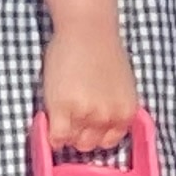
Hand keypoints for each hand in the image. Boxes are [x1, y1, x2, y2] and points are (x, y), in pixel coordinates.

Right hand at [41, 23, 139, 152]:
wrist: (88, 30)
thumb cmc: (104, 51)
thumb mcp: (121, 86)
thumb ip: (113, 108)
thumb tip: (100, 125)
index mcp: (126, 112)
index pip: (109, 142)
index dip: (95, 135)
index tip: (86, 128)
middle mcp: (108, 117)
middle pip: (89, 145)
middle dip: (79, 135)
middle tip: (70, 119)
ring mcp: (85, 115)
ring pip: (71, 142)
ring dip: (65, 133)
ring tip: (61, 115)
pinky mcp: (62, 109)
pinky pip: (55, 137)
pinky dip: (50, 135)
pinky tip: (50, 120)